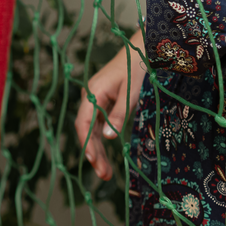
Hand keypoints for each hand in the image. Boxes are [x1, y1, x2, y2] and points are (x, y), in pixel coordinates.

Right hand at [74, 35, 145, 180]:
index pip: (83, 123)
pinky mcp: (105, 102)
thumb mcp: (130, 94)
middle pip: (87, 130)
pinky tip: (106, 154)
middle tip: (103, 175)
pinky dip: (102, 140)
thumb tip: (106, 138)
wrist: (142, 49)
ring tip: (105, 172)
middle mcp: (90, 97)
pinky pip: (99, 124)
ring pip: (92, 129)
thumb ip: (117, 115)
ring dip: (98, 150)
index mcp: (93, 92)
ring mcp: (96, 99)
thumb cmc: (136, 69)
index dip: (87, 143)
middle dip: (94, 153)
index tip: (93, 161)